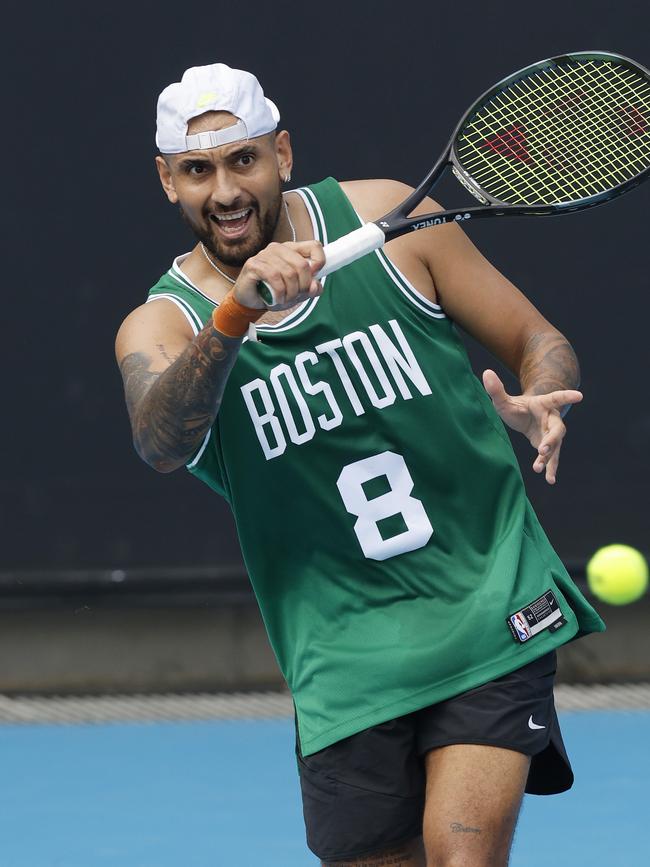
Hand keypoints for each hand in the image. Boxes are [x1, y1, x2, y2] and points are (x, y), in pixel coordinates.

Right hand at [232, 240, 325, 309]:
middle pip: (303, 265)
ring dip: (290, 293)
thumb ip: (310, 289)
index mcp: (292, 250)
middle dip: (303, 286)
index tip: (315, 276)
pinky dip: (279, 292)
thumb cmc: (274, 292)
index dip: (319, 261)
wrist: (251, 301)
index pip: (314, 246)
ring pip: (289, 273)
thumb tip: (316, 286)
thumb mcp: (297, 293)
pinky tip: (277, 298)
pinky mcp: (254, 264)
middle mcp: (279, 248)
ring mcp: (265, 254)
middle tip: (296, 296)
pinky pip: (274, 277)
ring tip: (285, 299)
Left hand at [482, 369, 582, 484]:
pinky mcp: (548, 447)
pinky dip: (550, 468)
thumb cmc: (516, 407)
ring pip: (555, 446)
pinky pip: (552, 458)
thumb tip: (486, 373)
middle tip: (542, 450)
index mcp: (544, 404)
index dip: (567, 397)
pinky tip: (550, 480)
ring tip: (539, 469)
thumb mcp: (503, 400)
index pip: (557, 398)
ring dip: (549, 458)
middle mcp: (552, 419)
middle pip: (558, 429)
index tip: (580, 396)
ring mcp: (551, 434)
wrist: (524, 417)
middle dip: (552, 440)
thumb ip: (496, 389)